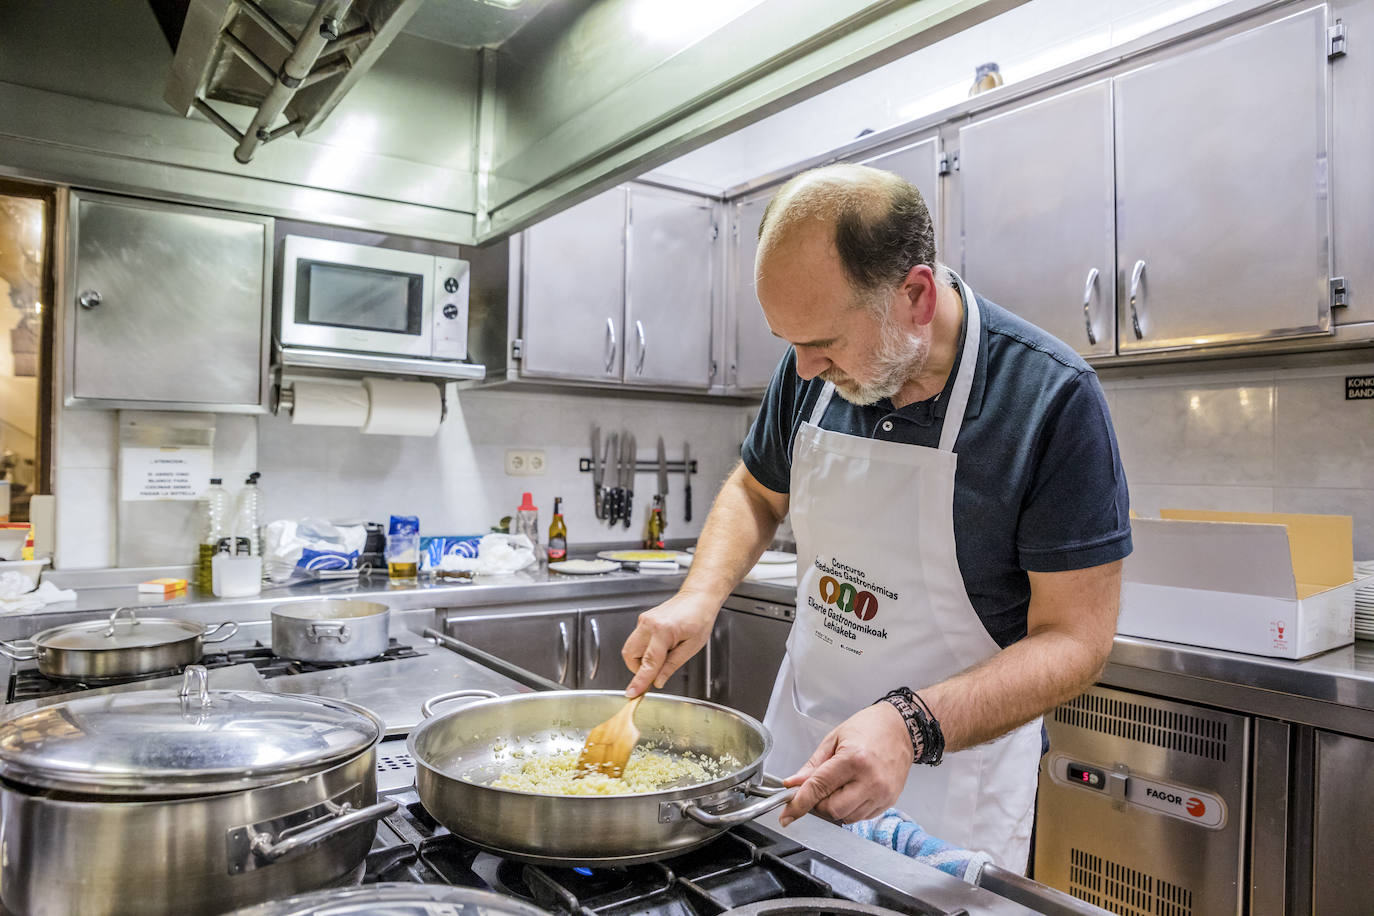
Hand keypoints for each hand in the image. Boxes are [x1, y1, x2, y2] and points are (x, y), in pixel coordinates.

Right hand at [621, 592, 718, 696]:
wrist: (698, 597)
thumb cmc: (699, 618)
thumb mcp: (691, 647)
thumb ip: (671, 666)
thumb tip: (658, 681)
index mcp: (664, 631)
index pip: (648, 663)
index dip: (639, 681)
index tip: (632, 693)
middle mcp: (649, 624)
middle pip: (630, 656)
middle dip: (638, 669)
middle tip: (655, 672)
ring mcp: (644, 620)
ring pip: (630, 648)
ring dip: (641, 659)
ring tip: (662, 655)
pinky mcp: (643, 620)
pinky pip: (636, 640)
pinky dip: (644, 649)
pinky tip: (661, 646)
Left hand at [778, 702, 911, 826]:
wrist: (901, 728)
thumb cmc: (869, 727)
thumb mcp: (834, 739)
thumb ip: (813, 766)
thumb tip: (794, 784)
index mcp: (853, 759)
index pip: (819, 788)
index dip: (799, 803)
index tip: (787, 814)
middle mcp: (870, 780)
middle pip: (832, 810)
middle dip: (819, 803)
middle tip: (819, 788)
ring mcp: (882, 793)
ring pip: (847, 817)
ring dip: (835, 807)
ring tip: (841, 784)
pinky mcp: (889, 801)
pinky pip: (861, 816)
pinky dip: (851, 808)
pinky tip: (854, 788)